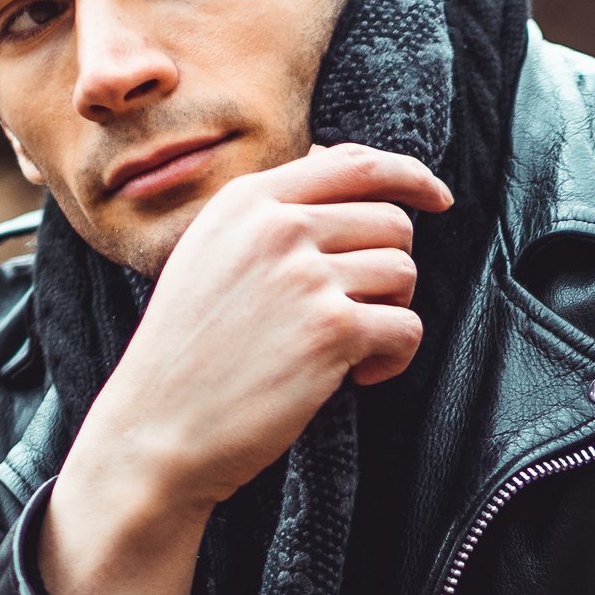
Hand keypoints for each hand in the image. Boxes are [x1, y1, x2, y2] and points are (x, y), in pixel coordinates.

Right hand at [41, 145, 450, 594]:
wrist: (156, 431)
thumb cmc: (187, 356)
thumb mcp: (211, 258)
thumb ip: (269, 216)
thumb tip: (343, 170)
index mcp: (247, 201)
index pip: (355, 163)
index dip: (410, 177)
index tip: (438, 199)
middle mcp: (277, 226)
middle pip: (390, 222)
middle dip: (387, 272)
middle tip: (354, 317)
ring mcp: (305, 276)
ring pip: (403, 273)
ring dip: (389, 316)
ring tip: (346, 350)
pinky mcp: (331, 331)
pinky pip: (406, 328)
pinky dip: (393, 359)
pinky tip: (356, 378)